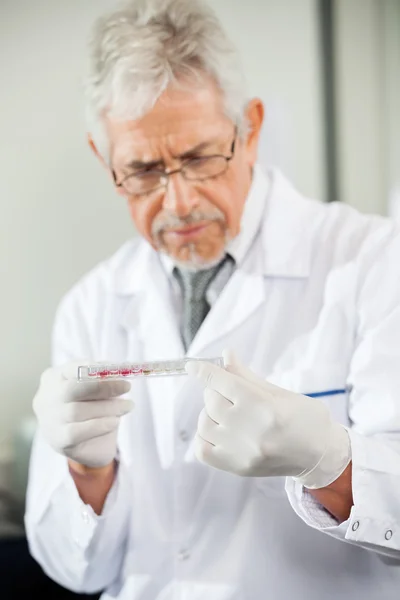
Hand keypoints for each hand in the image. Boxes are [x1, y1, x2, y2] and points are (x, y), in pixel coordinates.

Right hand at [33, 362, 132, 467]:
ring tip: (128, 406)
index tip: (116, 370)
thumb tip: (119, 372)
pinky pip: (78, 432)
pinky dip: (100, 425)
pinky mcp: (58, 440)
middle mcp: (47, 397)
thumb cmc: (90, 406)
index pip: (71, 368)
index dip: (94, 369)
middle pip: (73, 389)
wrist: (85, 443)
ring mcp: (49, 420)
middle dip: (103, 387)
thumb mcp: (95, 388)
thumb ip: (102, 378)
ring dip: (108, 407)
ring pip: (77, 411)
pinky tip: (115, 422)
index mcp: (54, 377)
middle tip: (126, 387)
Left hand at [186, 351, 350, 488]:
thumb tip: (226, 356)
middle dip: (215, 390)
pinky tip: (218, 430)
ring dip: (209, 413)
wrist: (320, 454)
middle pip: (212, 401)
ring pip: (204, 424)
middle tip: (226, 390)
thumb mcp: (280, 392)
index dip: (203, 371)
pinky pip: (203, 450)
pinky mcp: (238, 467)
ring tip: (225, 412)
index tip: (192, 366)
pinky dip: (204, 437)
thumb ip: (247, 376)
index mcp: (263, 406)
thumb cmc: (305, 419)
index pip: (222, 382)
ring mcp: (242, 452)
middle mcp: (250, 429)